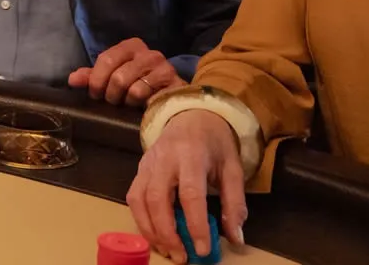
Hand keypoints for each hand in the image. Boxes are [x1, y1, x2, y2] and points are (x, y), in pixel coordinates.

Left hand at [68, 38, 184, 105]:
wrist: (168, 98)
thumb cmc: (136, 86)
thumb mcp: (111, 79)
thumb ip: (92, 77)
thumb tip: (72, 80)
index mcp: (131, 46)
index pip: (105, 59)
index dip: (96, 80)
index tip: (95, 94)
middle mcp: (147, 52)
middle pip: (116, 75)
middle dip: (109, 93)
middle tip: (113, 100)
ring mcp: (161, 65)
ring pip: (128, 84)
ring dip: (123, 99)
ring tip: (127, 101)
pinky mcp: (171, 80)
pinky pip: (141, 93)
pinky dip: (137, 102)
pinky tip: (142, 103)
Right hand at [127, 109, 247, 262]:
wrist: (192, 116)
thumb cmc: (214, 144)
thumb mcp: (233, 169)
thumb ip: (235, 204)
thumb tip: (235, 238)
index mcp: (192, 155)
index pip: (190, 194)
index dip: (195, 224)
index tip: (203, 249)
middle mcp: (164, 159)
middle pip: (157, 199)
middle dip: (168, 233)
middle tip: (182, 257)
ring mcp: (147, 164)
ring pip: (139, 201)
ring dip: (151, 230)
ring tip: (168, 250)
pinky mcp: (139, 170)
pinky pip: (133, 198)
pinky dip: (141, 220)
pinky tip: (156, 235)